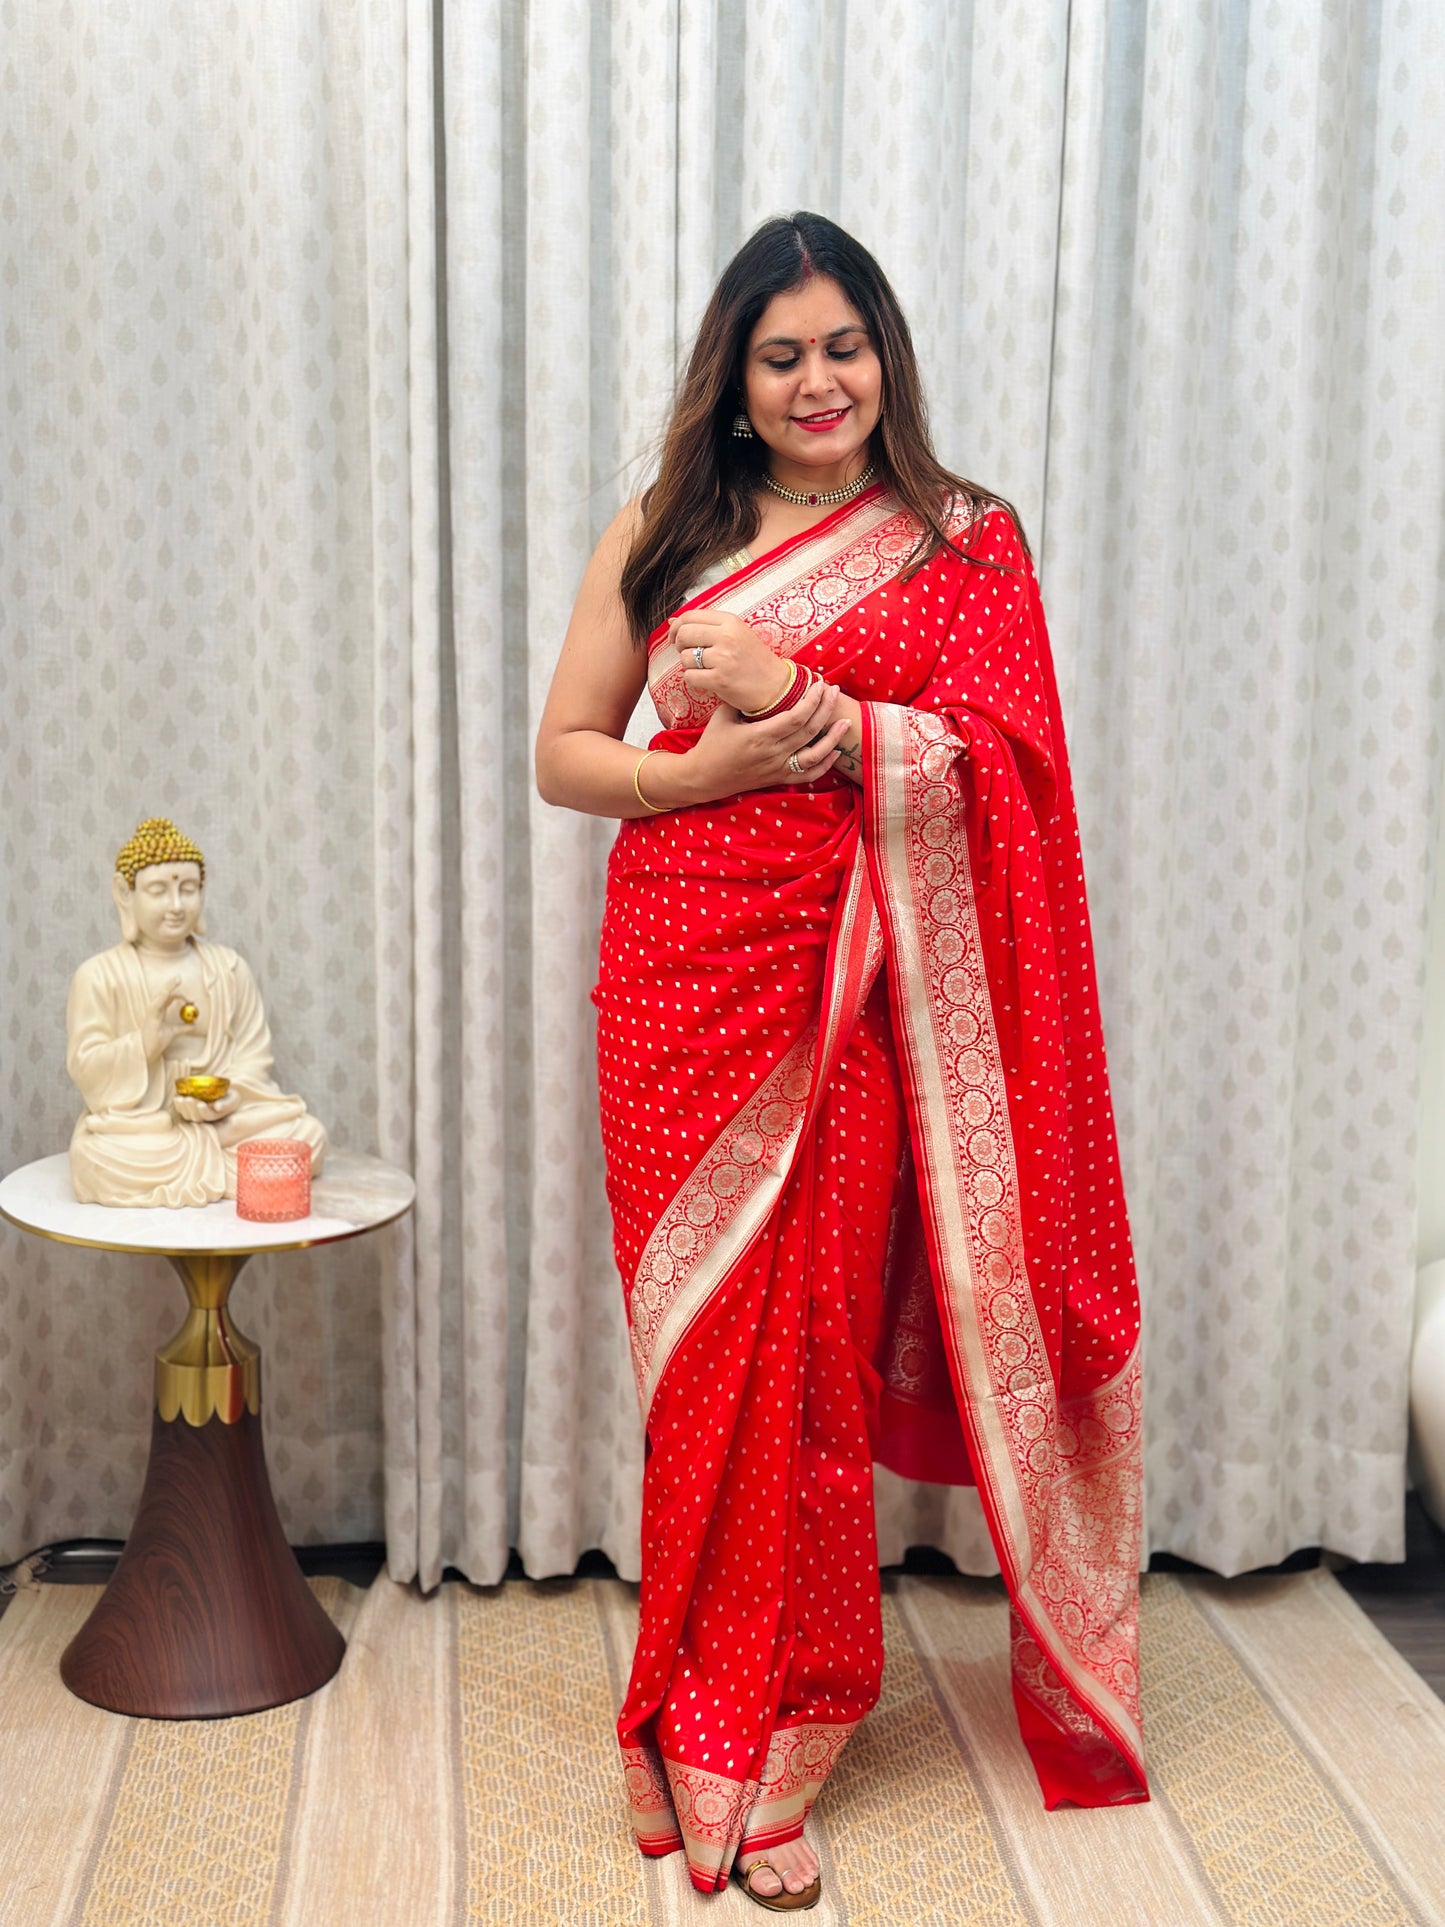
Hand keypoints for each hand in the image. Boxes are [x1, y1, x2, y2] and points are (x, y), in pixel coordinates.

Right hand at [141, 978, 187, 1062]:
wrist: (147, 1051)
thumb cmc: (156, 1041)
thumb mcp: (173, 1032)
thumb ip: (183, 1028)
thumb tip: (195, 1025)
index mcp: (159, 1011)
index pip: (168, 997)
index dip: (178, 994)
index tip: (190, 998)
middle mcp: (155, 1010)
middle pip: (163, 993)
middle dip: (171, 985)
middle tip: (179, 977)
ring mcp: (151, 1013)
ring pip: (159, 996)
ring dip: (168, 988)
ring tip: (175, 980)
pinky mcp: (150, 1018)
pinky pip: (156, 1006)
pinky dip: (162, 998)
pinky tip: (167, 993)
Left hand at [171, 1092, 240, 1123]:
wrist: (225, 1097)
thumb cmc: (230, 1097)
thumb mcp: (233, 1099)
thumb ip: (226, 1104)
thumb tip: (216, 1107)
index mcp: (216, 1118)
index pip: (209, 1117)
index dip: (204, 1112)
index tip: (201, 1104)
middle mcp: (206, 1120)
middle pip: (196, 1118)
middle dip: (191, 1108)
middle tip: (187, 1099)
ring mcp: (198, 1117)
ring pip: (188, 1116)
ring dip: (182, 1108)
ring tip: (178, 1098)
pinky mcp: (191, 1113)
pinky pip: (183, 1112)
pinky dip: (179, 1106)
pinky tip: (177, 1098)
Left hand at [670, 608, 793, 714]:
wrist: (775, 687)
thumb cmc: (755, 661)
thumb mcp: (737, 634)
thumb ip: (707, 626)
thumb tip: (672, 620)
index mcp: (730, 622)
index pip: (690, 616)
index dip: (677, 627)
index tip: (675, 637)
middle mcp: (726, 637)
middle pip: (684, 634)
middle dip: (680, 646)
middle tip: (690, 654)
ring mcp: (723, 658)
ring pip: (685, 658)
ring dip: (690, 666)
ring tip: (705, 669)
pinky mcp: (719, 680)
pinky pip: (689, 677)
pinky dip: (694, 681)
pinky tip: (707, 681)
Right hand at [683, 676, 851, 798]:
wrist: (704, 777)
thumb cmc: (712, 744)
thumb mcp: (723, 715)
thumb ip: (742, 699)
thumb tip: (758, 677)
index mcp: (759, 736)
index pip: (796, 716)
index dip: (812, 700)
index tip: (819, 684)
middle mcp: (773, 753)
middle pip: (809, 730)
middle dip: (825, 709)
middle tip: (834, 691)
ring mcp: (778, 768)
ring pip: (815, 755)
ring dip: (833, 737)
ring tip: (845, 721)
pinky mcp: (778, 778)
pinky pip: (807, 775)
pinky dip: (824, 764)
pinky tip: (834, 751)